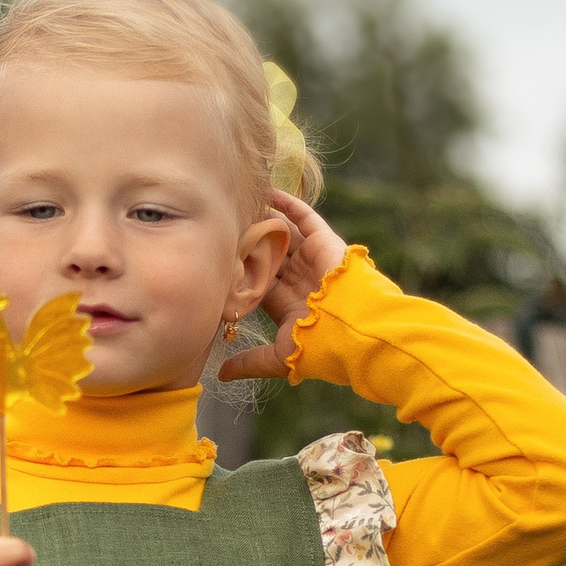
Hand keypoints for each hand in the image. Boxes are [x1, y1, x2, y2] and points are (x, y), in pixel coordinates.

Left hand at [219, 188, 348, 380]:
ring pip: (282, 233)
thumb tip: (220, 375)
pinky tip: (267, 190)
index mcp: (287, 304)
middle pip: (267, 254)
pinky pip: (303, 216)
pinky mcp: (324, 241)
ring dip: (262, 219)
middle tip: (221, 224)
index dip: (237, 271)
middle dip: (247, 242)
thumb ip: (249, 362)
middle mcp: (298, 279)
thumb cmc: (316, 346)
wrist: (352, 330)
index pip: (256, 282)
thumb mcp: (277, 358)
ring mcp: (311, 259)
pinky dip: (287, 203)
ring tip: (237, 203)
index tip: (213, 258)